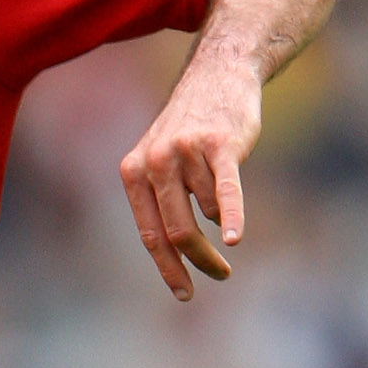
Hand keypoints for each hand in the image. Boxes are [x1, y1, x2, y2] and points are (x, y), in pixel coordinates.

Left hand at [119, 48, 261, 301]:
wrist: (220, 73)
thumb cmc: (192, 126)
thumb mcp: (162, 159)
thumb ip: (162, 200)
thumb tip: (177, 253)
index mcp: (133, 171)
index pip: (150, 235)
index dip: (169, 269)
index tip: (185, 294)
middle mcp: (154, 162)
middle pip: (178, 233)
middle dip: (200, 261)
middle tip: (220, 274)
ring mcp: (185, 152)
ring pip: (209, 211)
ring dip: (223, 212)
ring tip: (224, 184)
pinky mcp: (219, 145)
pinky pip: (226, 192)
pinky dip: (232, 217)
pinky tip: (234, 240)